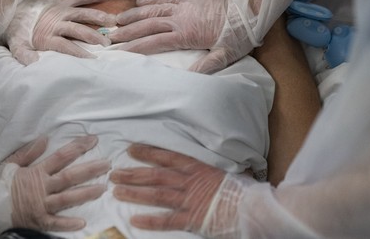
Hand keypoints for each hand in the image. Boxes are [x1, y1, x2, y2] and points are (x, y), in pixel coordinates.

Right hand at [0, 136, 110, 231]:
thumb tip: (45, 138)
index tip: (93, 140)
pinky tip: (83, 222)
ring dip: (86, 193)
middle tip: (108, 165)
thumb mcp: (10, 163)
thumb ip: (29, 152)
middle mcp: (41, 188)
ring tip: (103, 189)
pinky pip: (55, 224)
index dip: (78, 147)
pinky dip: (68, 224)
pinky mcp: (38, 221)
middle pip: (70, 177)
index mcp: (36, 172)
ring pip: (67, 199)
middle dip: (90, 170)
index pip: (61, 156)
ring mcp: (41, 205)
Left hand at [5, 0, 116, 64]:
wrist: (12, 10)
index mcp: (47, 36)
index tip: (92, 59)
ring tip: (112, 21)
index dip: (79, 53)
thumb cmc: (19, 32)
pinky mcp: (63, 2)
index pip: (66, 46)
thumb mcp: (18, 47)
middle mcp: (57, 23)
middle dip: (94, 36)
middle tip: (107, 43)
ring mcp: (61, 11)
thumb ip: (26, 56)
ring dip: (98, 17)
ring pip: (82, 14)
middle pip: (78, 29)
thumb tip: (36, 64)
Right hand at [108, 0, 254, 73]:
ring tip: (118, 20)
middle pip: (147, 25)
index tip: (120, 50)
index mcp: (185, 34)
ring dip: (134, 15)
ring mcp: (182, 5)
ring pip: (152, 9)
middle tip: (112, 36)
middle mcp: (179, 18)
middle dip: (128, 31)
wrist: (248, 7)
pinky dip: (150, 0)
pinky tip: (139, 4)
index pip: (154, 42)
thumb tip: (187, 78)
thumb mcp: (225, 55)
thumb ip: (206, 66)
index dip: (135, 46)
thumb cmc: (238, 34)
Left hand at [110, 144, 254, 236]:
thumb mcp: (223, 173)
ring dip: (134, 192)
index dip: (148, 152)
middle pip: (155, 175)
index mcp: (197, 168)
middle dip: (133, 173)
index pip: (167, 157)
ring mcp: (189, 200)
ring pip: (156, 194)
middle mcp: (189, 182)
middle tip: (114, 172)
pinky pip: (167, 220)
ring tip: (116, 191)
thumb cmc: (242, 190)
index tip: (131, 149)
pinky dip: (150, 220)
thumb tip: (199, 164)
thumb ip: (208, 170)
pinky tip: (134, 219)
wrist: (255, 207)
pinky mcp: (192, 219)